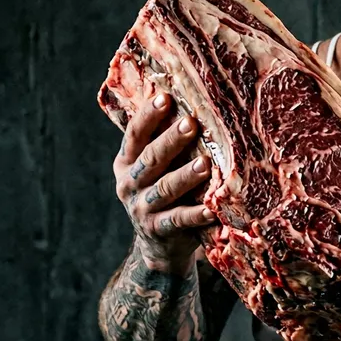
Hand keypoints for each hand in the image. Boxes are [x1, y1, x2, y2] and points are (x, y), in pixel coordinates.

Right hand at [114, 93, 213, 272]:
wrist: (159, 244)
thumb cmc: (165, 190)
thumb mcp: (157, 167)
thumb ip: (164, 141)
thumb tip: (188, 97)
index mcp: (127, 162)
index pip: (135, 134)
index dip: (149, 115)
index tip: (165, 96)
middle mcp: (130, 183)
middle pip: (150, 159)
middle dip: (170, 141)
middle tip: (190, 124)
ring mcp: (142, 208)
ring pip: (164, 189)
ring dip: (185, 176)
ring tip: (205, 164)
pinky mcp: (159, 230)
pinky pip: (179, 220)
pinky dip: (196, 214)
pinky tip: (213, 208)